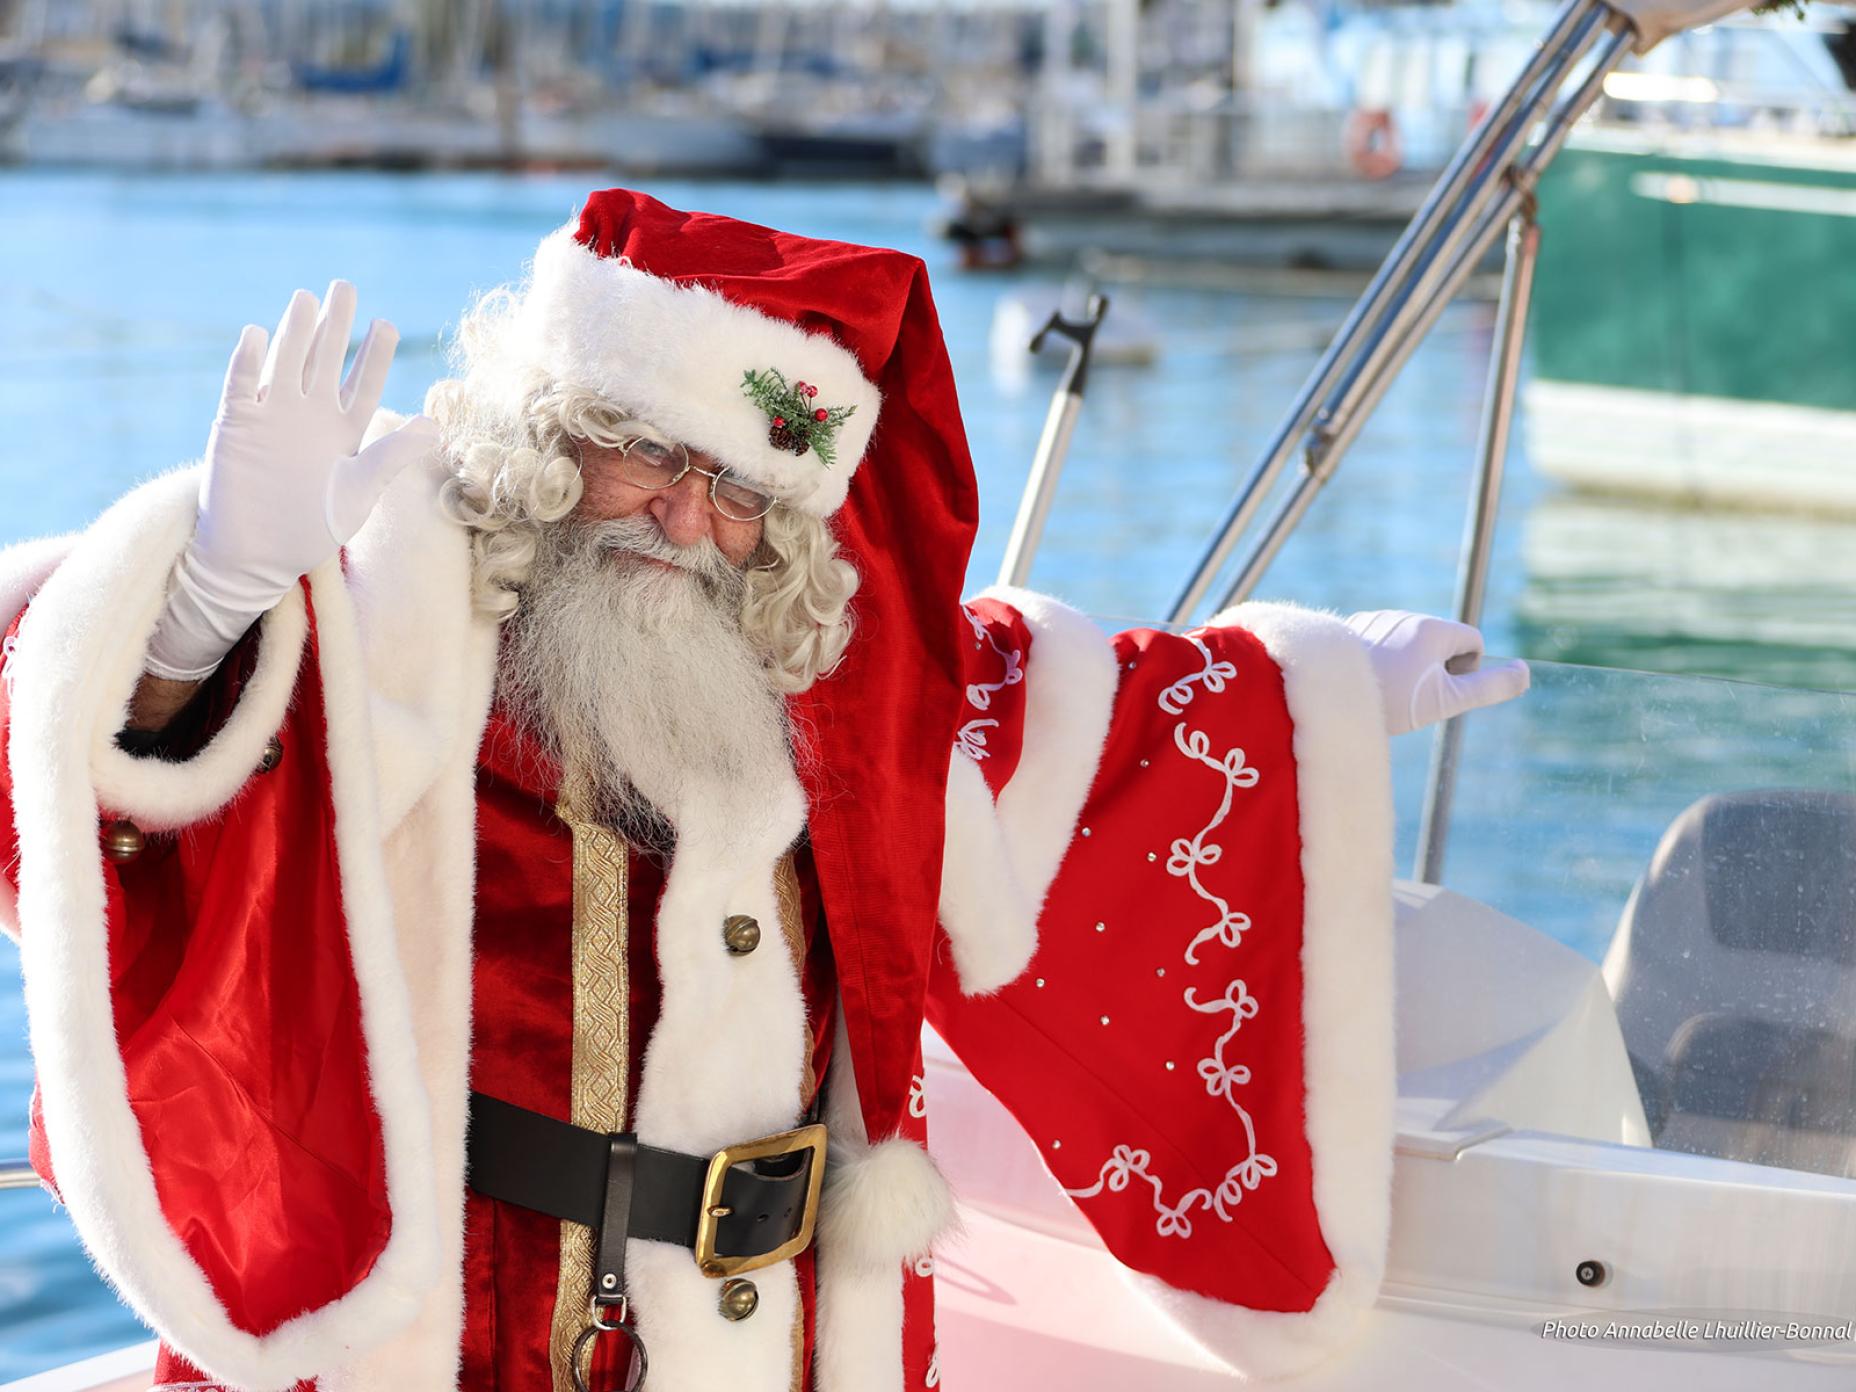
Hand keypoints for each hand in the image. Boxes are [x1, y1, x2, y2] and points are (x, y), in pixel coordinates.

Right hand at [146, 282, 437, 679]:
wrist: (257, 555)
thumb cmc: (312, 526)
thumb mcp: (360, 490)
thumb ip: (393, 455)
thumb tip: (436, 426)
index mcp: (343, 429)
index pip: (363, 382)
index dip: (374, 354)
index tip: (386, 324)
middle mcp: (309, 415)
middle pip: (324, 359)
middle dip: (335, 325)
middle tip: (345, 287)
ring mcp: (271, 416)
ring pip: (284, 362)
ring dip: (294, 332)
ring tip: (306, 300)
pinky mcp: (235, 425)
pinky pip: (240, 385)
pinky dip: (248, 362)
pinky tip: (257, 334)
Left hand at [1343, 609, 1530, 735]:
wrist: (1330, 697)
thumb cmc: (1392, 701)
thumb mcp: (1447, 700)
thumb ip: (1489, 687)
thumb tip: (1525, 673)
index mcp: (1433, 628)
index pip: (1472, 642)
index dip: (1464, 671)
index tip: (1438, 691)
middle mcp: (1406, 615)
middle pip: (1441, 642)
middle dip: (1436, 668)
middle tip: (1410, 695)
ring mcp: (1378, 618)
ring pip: (1411, 642)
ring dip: (1410, 664)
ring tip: (1387, 688)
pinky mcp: (1354, 627)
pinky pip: (1384, 642)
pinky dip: (1383, 659)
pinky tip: (1368, 679)